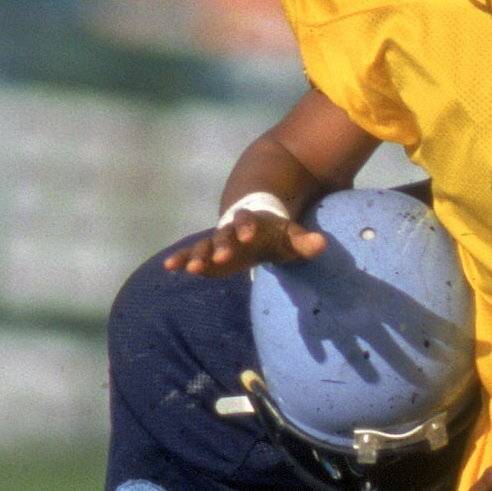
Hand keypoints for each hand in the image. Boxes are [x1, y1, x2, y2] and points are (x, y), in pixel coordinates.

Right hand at [163, 208, 324, 278]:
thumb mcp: (291, 236)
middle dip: (222, 245)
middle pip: (224, 235)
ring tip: (191, 268)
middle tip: (222, 257)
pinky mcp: (207, 254)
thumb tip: (322, 244)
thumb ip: (304, 241)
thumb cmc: (275, 234)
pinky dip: (181, 259)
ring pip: (205, 246)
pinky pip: (191, 255)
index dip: (248, 227)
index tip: (249, 236)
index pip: (249, 222)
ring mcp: (216, 241)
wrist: (254, 227)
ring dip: (198, 255)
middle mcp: (230, 230)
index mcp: (252, 222)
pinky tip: (169, 267)